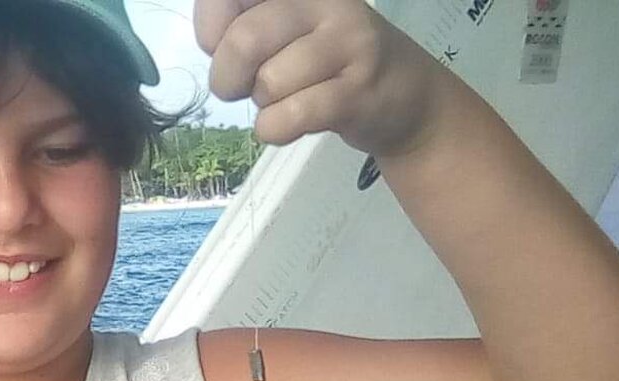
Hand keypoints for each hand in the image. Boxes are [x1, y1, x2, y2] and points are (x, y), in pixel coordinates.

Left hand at [194, 0, 443, 156]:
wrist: (407, 99)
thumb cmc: (330, 65)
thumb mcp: (288, 30)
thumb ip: (244, 25)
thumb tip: (212, 42)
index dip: (211, 30)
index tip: (223, 47)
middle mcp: (326, 4)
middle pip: (243, 41)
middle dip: (228, 79)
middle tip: (243, 88)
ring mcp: (347, 43)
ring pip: (268, 84)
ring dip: (265, 106)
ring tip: (289, 100)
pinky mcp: (358, 90)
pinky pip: (290, 116)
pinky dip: (276, 130)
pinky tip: (289, 124)